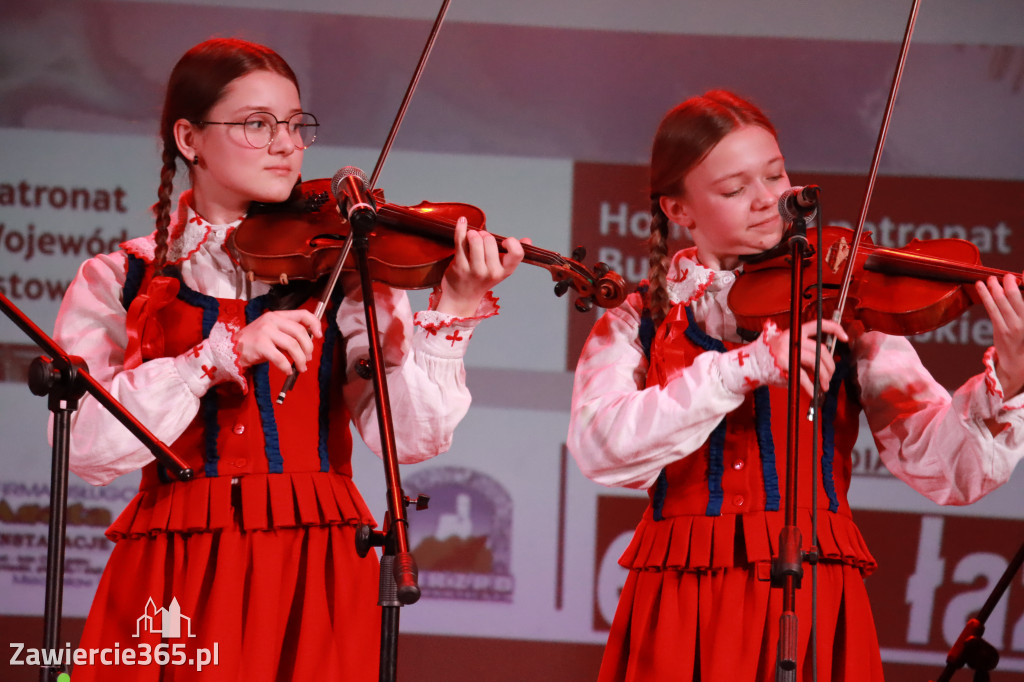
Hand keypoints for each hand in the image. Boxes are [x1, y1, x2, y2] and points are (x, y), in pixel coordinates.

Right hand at [234, 309, 321, 373]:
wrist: (230, 349)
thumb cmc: (254, 342)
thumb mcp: (272, 332)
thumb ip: (288, 335)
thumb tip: (308, 346)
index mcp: (277, 315)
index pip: (303, 314)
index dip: (315, 324)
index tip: (319, 335)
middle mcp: (272, 320)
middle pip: (300, 332)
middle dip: (308, 348)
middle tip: (308, 359)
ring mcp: (265, 332)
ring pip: (293, 345)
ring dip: (300, 359)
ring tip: (301, 367)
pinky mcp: (260, 345)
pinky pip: (280, 358)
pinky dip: (286, 367)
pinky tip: (287, 371)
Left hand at [435, 216, 528, 316]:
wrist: (463, 297)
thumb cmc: (483, 279)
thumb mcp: (501, 269)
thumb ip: (513, 254)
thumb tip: (528, 240)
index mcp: (505, 272)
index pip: (517, 253)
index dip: (511, 243)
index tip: (504, 241)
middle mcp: (491, 272)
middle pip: (490, 241)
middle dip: (485, 235)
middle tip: (481, 238)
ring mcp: (475, 270)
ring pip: (475, 239)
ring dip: (473, 233)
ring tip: (471, 236)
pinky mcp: (460, 266)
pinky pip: (460, 241)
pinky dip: (460, 228)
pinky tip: (462, 221)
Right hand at [767, 319, 848, 396]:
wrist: (750, 365)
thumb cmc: (769, 357)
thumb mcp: (787, 346)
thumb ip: (805, 350)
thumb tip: (824, 362)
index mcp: (794, 332)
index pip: (818, 325)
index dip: (835, 329)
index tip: (845, 338)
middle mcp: (792, 339)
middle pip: (821, 349)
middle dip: (830, 365)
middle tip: (830, 374)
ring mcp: (788, 351)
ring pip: (816, 362)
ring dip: (823, 376)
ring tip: (824, 385)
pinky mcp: (785, 365)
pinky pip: (804, 377)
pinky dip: (811, 387)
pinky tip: (814, 392)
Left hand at [975, 271, 1023, 396]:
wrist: (1018, 362)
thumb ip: (1022, 306)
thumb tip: (1020, 284)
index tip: (1023, 273)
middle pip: (1015, 296)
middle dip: (1009, 283)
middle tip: (1006, 276)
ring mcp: (1013, 326)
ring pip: (1001, 301)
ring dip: (995, 287)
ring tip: (990, 278)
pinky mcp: (1000, 330)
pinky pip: (991, 308)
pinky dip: (985, 295)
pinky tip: (980, 286)